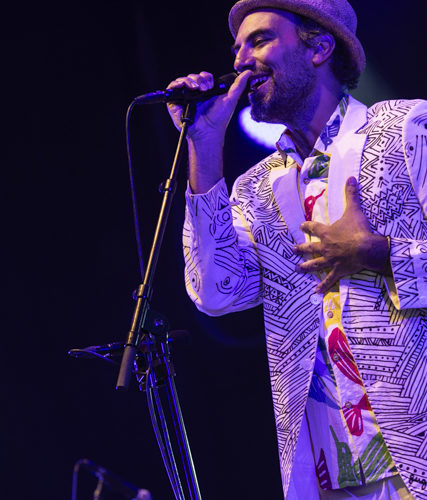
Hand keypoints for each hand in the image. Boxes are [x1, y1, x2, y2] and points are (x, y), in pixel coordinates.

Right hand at [166, 70, 251, 142]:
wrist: (208, 131)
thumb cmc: (219, 119)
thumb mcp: (231, 99)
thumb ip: (239, 85)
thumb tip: (248, 72)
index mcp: (206, 92)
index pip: (203, 77)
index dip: (206, 77)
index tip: (211, 85)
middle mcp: (194, 94)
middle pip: (193, 77)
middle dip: (199, 79)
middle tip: (205, 88)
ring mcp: (184, 98)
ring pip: (183, 80)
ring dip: (189, 80)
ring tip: (196, 88)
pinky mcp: (174, 102)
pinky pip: (171, 87)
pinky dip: (177, 83)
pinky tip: (185, 87)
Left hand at [293, 177, 389, 292]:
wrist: (366, 248)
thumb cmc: (358, 229)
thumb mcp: (353, 209)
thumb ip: (350, 194)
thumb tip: (350, 177)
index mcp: (327, 232)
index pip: (313, 228)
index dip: (307, 226)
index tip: (301, 226)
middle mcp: (325, 247)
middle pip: (309, 248)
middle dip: (300, 248)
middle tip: (292, 249)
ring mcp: (330, 260)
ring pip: (314, 264)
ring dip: (305, 266)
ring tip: (297, 269)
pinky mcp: (337, 271)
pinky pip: (328, 280)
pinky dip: (322, 286)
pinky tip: (316, 292)